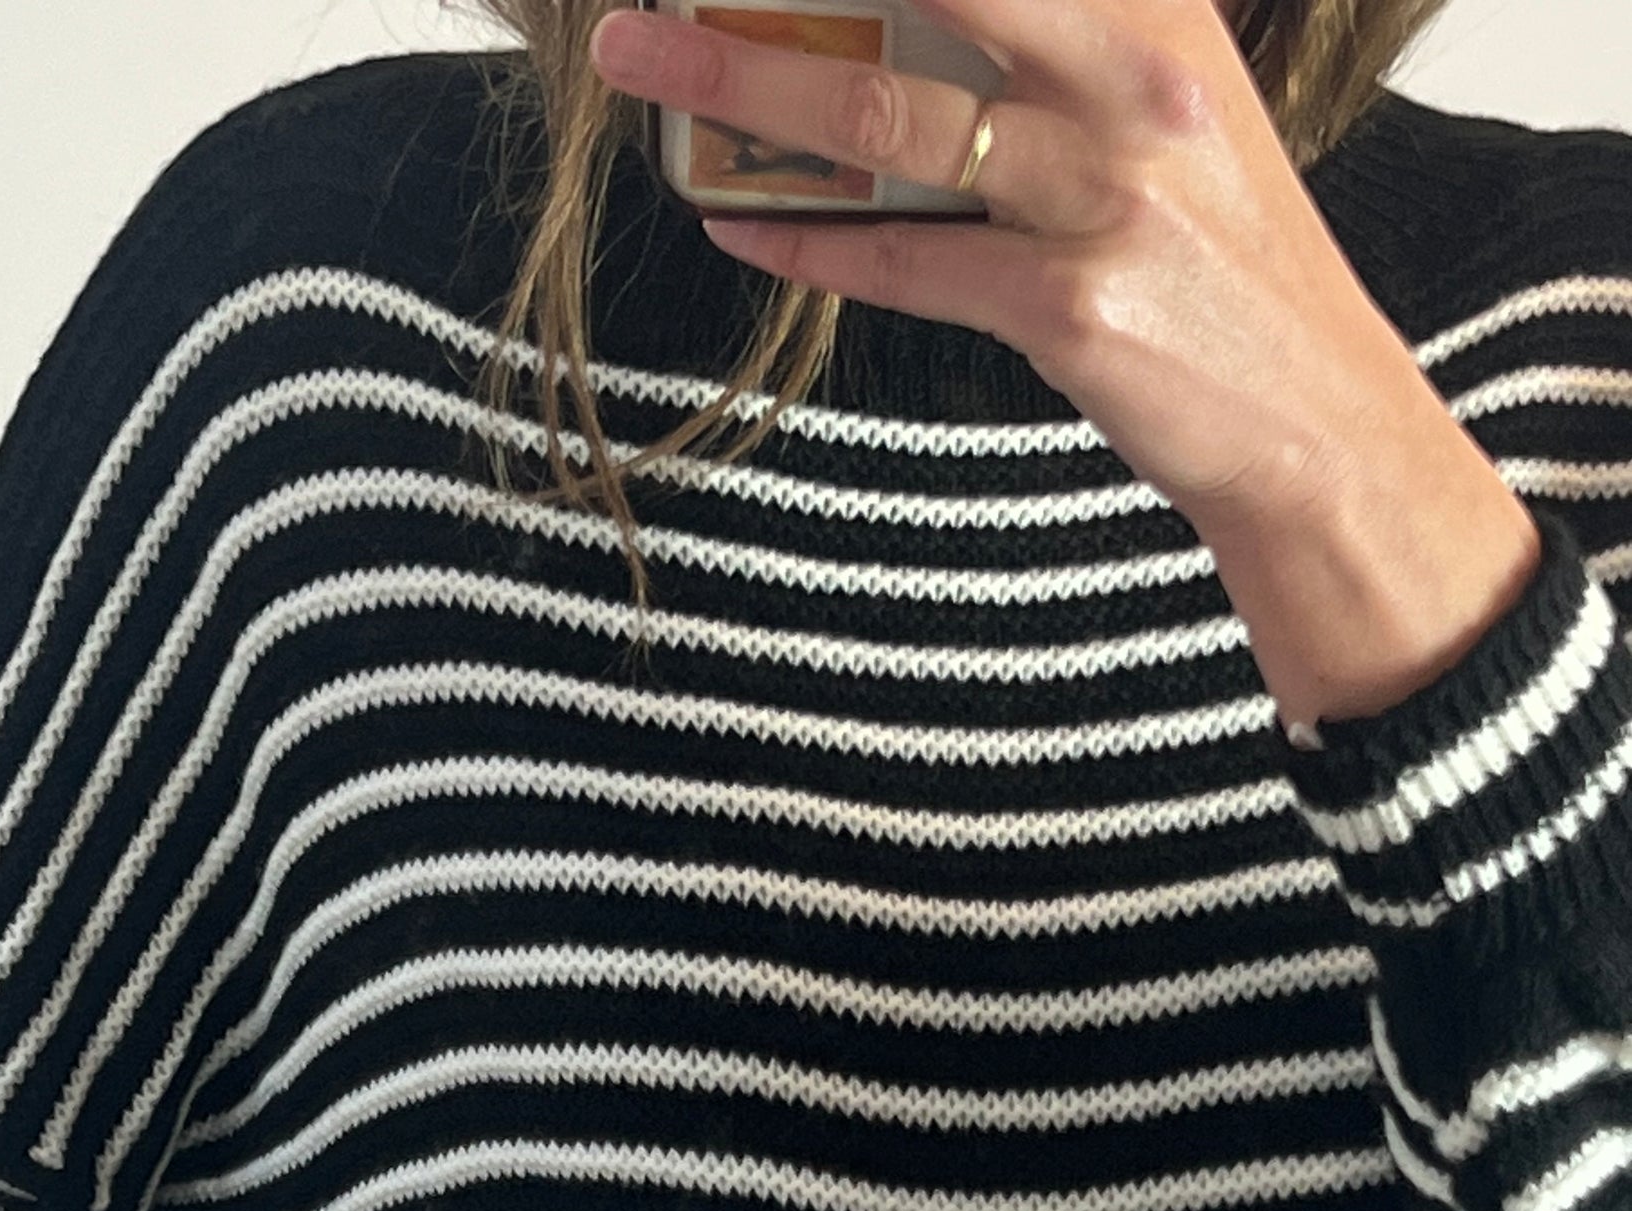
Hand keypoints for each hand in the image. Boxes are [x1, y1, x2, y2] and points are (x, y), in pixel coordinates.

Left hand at [588, 0, 1452, 541]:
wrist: (1316, 420)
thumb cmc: (1221, 266)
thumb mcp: (1168, 109)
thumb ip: (1065, 41)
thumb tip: (912, 13)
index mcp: (1153, 7)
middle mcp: (1133, 77)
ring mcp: (1099, 192)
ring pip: (882, 109)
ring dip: (739, 81)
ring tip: (643, 61)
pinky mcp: (1070, 306)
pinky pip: (901, 260)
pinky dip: (807, 237)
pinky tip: (737, 217)